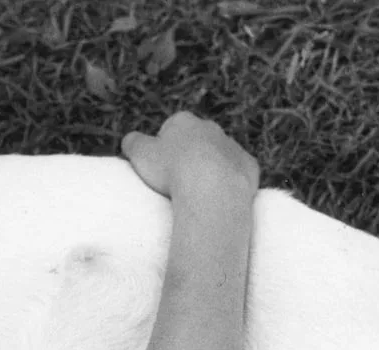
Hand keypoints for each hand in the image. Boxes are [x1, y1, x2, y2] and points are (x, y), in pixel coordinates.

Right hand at [121, 112, 258, 198]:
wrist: (212, 190)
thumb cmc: (172, 171)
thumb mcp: (139, 154)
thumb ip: (131, 142)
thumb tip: (130, 141)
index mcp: (184, 121)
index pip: (170, 128)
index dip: (163, 148)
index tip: (159, 168)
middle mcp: (211, 128)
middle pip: (197, 141)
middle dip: (188, 157)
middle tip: (176, 182)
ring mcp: (232, 146)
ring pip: (219, 157)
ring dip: (210, 170)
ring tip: (197, 193)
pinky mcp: (249, 165)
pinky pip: (237, 173)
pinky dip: (229, 183)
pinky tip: (219, 197)